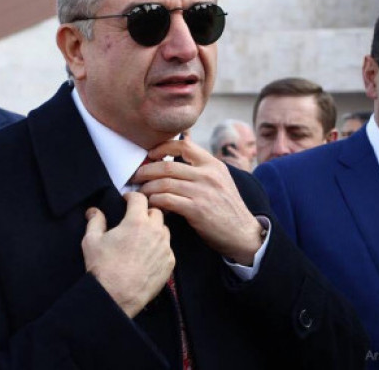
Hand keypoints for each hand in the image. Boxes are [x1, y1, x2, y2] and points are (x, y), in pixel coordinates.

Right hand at [81, 192, 174, 317]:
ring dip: (155, 229)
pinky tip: (147, 255)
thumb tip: (94, 211)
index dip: (132, 196)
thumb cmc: (103, 268)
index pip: (140, 198)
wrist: (116, 296)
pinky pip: (167, 248)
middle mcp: (154, 231)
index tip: (127, 200)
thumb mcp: (91, 240)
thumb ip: (95, 221)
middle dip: (145, 212)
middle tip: (134, 220)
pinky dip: (159, 247)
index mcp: (136, 221)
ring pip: (164, 229)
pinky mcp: (170, 262)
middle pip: (155, 212)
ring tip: (142, 238)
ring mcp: (165, 247)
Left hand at [134, 140, 262, 264]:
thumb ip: (201, 167)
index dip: (162, 147)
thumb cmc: (227, 207)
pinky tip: (150, 205)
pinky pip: (167, 200)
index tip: (150, 155)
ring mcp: (202, 192)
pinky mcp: (196, 210)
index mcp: (213, 164)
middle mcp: (208, 175)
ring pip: (164, 183)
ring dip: (147, 188)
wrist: (243, 233)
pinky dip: (154, 201)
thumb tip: (178, 150)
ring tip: (139, 193)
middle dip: (146, 170)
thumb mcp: (220, 180)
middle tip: (135, 176)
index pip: (183, 145)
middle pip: (167, 166)